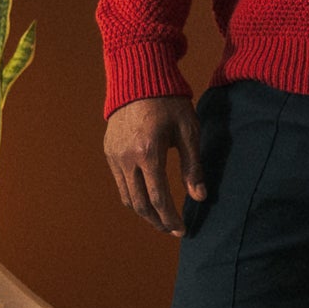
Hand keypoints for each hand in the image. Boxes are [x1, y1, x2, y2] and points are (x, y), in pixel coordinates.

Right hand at [104, 95, 205, 235]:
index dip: (171, 219)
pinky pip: (120, 182)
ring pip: (126, 197)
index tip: (182, 230)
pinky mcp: (108, 151)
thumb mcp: (188, 132)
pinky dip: (133, 195)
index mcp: (149, 153)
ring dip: (144, 211)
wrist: (139, 77)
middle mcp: (126, 158)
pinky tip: (147, 196)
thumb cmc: (169, 102)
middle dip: (157, 221)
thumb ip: (193, 166)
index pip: (159, 198)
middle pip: (140, 204)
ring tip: (161, 217)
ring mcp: (114, 155)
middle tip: (172, 228)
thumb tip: (200, 197)